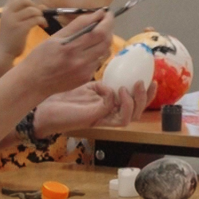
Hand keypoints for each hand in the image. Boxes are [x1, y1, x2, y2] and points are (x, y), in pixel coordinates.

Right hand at [0, 0, 45, 58]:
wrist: (3, 52)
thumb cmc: (11, 37)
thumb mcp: (13, 22)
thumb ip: (24, 13)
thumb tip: (43, 6)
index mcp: (5, 10)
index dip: (28, 0)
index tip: (31, 9)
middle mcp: (8, 14)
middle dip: (34, 5)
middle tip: (37, 15)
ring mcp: (13, 21)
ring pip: (32, 10)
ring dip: (41, 15)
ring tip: (42, 22)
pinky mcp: (20, 29)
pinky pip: (36, 19)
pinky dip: (43, 21)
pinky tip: (44, 25)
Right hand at [16, 10, 116, 96]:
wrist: (33, 82)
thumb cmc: (40, 56)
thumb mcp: (55, 37)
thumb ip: (77, 25)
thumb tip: (97, 14)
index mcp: (71, 48)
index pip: (99, 32)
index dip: (107, 21)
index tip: (107, 13)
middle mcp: (81, 61)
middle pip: (106, 42)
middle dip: (109, 28)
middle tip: (105, 20)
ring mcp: (85, 71)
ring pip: (105, 52)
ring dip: (105, 40)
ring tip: (98, 33)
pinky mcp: (86, 78)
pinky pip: (98, 62)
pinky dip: (98, 52)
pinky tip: (89, 49)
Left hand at [31, 80, 148, 133]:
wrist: (46, 106)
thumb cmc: (65, 97)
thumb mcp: (89, 86)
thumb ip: (103, 85)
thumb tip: (113, 80)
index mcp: (111, 107)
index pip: (135, 105)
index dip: (147, 95)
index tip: (153, 80)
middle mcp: (109, 115)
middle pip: (137, 113)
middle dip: (145, 99)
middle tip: (143, 83)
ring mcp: (102, 118)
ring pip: (128, 118)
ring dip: (132, 102)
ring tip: (127, 88)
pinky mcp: (94, 118)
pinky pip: (111, 110)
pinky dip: (112, 98)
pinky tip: (107, 89)